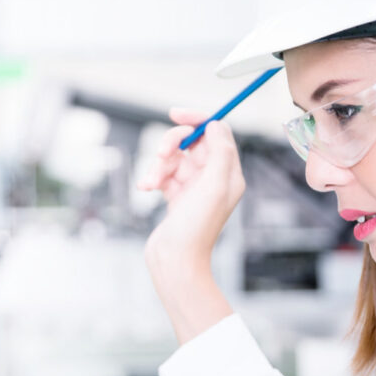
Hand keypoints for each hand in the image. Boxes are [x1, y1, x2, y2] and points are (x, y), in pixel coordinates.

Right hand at [138, 109, 245, 273]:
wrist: (175, 261)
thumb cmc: (196, 228)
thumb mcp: (213, 185)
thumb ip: (219, 152)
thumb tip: (215, 125)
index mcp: (228, 174)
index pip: (217, 133)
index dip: (198, 120)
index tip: (175, 114)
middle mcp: (213, 178)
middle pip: (192, 142)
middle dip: (172, 143)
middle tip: (161, 154)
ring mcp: (193, 187)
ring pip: (173, 158)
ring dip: (158, 165)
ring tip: (151, 182)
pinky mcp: (175, 196)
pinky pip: (162, 174)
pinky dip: (152, 177)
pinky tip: (146, 188)